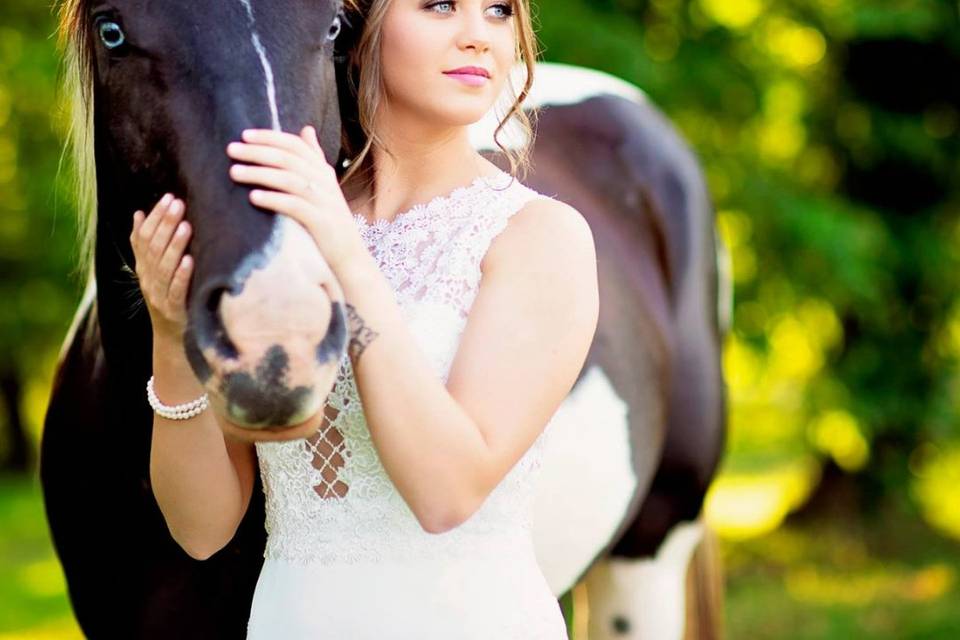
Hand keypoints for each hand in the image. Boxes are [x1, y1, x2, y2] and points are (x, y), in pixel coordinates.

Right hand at [130, 193, 193, 341]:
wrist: (172, 339)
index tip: (168, 198)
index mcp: (143, 267)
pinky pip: (176, 291)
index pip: (143, 237)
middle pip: (154, 248)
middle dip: (166, 224)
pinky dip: (182, 275)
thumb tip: (138, 213)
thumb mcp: (155, 271)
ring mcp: (159, 295)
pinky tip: (190, 260)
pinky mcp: (173, 310)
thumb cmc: (168, 297)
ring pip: (164, 267)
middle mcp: (147, 279)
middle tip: (179, 204)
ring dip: (175, 245)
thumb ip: (145, 245)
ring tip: (186, 226)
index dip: (155, 217)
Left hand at [227, 126, 365, 275]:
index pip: (296, 145)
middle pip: (289, 159)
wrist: (350, 256)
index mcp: (323, 171)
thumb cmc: (330, 221)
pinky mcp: (321, 222)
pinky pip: (295, 206)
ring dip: (260, 174)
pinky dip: (274, 200)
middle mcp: (325, 182)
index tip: (244, 135)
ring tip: (234, 172)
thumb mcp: (324, 186)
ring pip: (290, 180)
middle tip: (231, 150)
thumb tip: (306, 129)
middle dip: (258, 152)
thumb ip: (314, 158)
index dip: (270, 137)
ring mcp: (324, 202)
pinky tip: (254, 198)